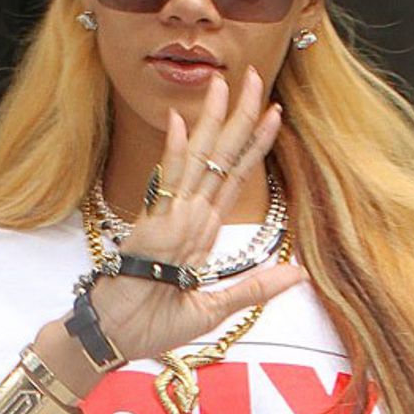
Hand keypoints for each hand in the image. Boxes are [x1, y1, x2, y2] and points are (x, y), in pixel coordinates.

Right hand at [89, 67, 307, 362]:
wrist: (114, 338)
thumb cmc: (151, 323)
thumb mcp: (215, 308)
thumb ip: (256, 287)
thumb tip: (299, 272)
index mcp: (201, 231)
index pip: (233, 177)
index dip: (255, 144)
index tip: (275, 111)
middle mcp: (188, 217)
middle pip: (220, 158)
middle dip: (241, 116)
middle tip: (258, 75)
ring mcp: (169, 219)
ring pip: (198, 161)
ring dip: (213, 122)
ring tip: (226, 84)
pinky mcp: (150, 228)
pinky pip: (165, 186)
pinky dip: (174, 154)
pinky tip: (181, 123)